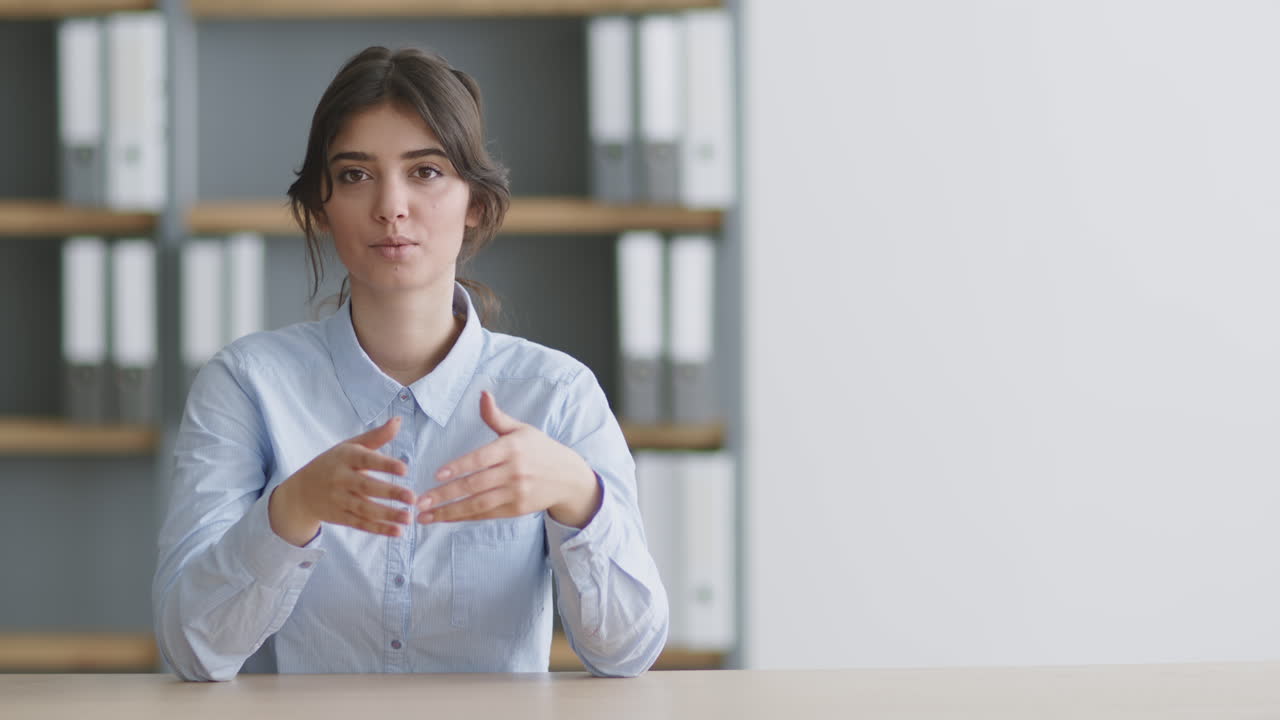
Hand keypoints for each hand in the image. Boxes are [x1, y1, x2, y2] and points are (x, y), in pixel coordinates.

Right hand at [269, 417, 414, 545]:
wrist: (301, 492)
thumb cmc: (333, 463)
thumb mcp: (350, 446)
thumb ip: (375, 436)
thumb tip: (398, 420)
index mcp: (345, 458)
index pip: (366, 460)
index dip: (385, 464)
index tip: (404, 469)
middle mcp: (341, 479)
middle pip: (367, 487)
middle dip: (390, 493)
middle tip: (413, 498)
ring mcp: (339, 500)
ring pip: (365, 509)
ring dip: (388, 515)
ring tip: (409, 518)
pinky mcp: (340, 517)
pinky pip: (361, 524)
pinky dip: (378, 529)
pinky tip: (397, 532)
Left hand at [417, 391, 600, 527]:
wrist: (568, 478)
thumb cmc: (539, 449)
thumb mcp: (521, 429)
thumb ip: (496, 417)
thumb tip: (482, 394)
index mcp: (512, 448)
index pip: (480, 459)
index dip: (458, 467)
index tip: (436, 475)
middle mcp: (514, 472)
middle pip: (474, 485)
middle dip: (444, 495)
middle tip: (419, 502)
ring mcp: (516, 493)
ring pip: (478, 504)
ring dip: (449, 512)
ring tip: (425, 516)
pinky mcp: (517, 509)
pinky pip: (486, 514)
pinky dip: (464, 517)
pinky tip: (446, 518)